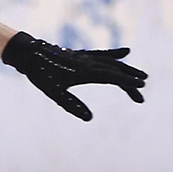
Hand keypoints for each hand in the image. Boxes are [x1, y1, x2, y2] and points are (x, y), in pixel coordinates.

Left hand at [1, 31, 145, 120]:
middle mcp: (88, 62)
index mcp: (84, 72)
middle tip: (143, 92)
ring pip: (112, 62)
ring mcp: (86, 57)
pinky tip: (126, 52)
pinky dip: (115, 54)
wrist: (29, 54)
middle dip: (130, 80)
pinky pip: (102, 54)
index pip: (111, 77)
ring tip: (141, 75)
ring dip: (127, 69)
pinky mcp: (82, 54)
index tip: (141, 87)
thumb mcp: (55, 93)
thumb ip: (73, 105)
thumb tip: (90, 118)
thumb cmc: (41, 75)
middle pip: (115, 71)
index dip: (127, 82)